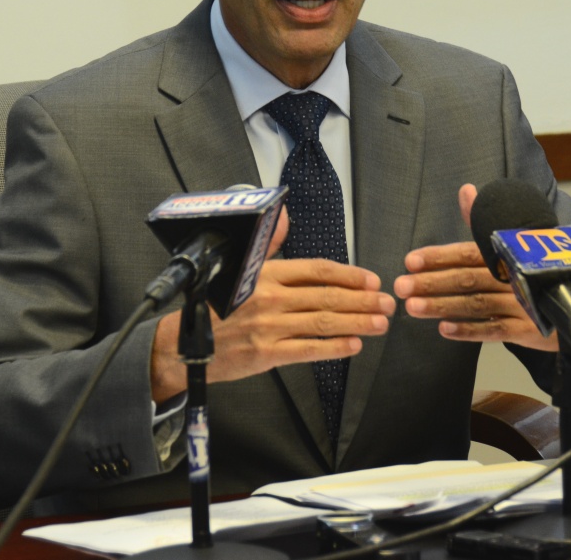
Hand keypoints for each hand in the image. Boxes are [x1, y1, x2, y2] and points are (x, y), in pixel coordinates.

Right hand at [149, 207, 394, 402]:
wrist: (183, 343)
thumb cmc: (214, 306)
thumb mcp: (238, 267)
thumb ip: (267, 245)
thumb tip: (283, 216)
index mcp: (265, 273)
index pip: (316, 269)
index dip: (348, 274)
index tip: (371, 279)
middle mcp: (269, 298)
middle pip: (327, 295)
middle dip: (363, 299)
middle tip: (386, 302)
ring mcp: (269, 326)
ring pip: (324, 321)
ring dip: (358, 321)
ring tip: (380, 322)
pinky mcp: (265, 353)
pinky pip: (308, 349)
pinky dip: (335, 347)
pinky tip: (354, 345)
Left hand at [394, 184, 570, 350]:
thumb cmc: (544, 271)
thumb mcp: (518, 242)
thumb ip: (485, 221)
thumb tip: (466, 190)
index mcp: (509, 252)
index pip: (469, 251)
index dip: (439, 256)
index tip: (410, 261)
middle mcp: (515, 276)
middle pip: (468, 278)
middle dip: (432, 282)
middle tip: (401, 286)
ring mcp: (523, 303)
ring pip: (477, 304)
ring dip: (443, 306)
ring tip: (413, 308)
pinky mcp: (530, 330)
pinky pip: (495, 331)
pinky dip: (469, 331)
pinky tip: (444, 330)